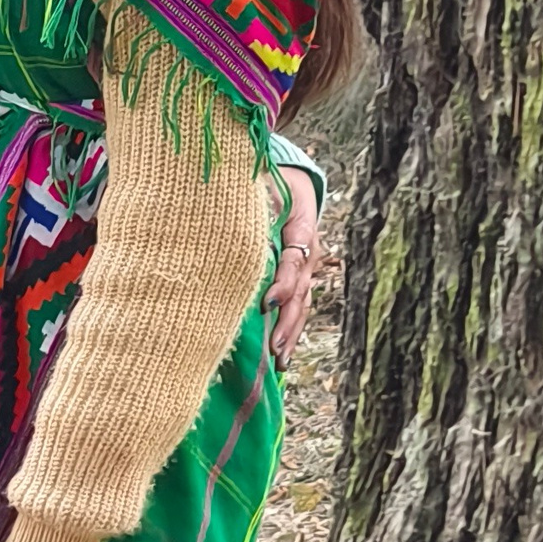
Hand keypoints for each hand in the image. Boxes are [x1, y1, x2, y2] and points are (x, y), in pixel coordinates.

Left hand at [265, 168, 321, 365]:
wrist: (291, 181)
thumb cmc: (271, 182)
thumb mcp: (263, 185)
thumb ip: (255, 201)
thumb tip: (235, 217)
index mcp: (301, 228)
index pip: (294, 261)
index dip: (284, 282)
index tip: (268, 302)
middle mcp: (307, 253)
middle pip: (301, 291)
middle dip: (288, 321)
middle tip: (274, 347)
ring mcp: (306, 269)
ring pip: (303, 305)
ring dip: (291, 333)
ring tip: (281, 360)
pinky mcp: (299, 278)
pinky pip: (298, 307)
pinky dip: (291, 330)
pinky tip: (282, 354)